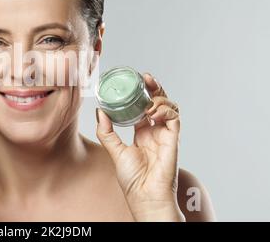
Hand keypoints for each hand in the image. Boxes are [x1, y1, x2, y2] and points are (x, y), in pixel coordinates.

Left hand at [96, 72, 183, 220]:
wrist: (144, 196)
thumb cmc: (133, 179)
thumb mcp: (114, 151)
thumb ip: (106, 132)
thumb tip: (99, 111)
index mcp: (142, 133)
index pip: (144, 106)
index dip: (142, 93)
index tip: (135, 82)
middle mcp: (155, 131)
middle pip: (159, 102)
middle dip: (154, 88)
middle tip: (146, 78)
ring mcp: (165, 135)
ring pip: (170, 107)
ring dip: (160, 99)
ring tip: (148, 101)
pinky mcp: (173, 140)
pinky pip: (174, 119)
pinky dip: (165, 111)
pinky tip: (153, 112)